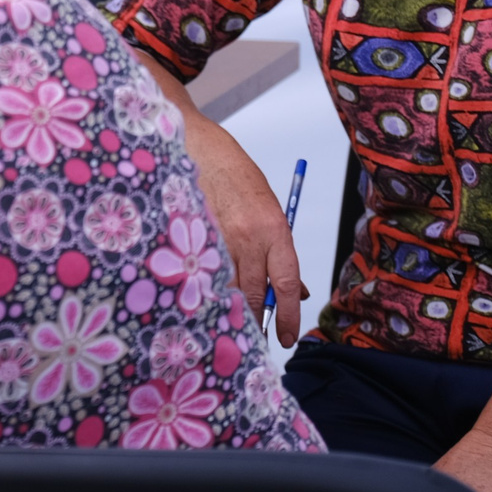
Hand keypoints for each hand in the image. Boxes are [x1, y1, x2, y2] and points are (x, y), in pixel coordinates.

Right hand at [183, 123, 307, 346]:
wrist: (201, 152)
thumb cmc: (240, 181)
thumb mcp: (270, 214)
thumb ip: (279, 252)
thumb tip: (295, 290)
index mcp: (274, 230)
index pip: (286, 283)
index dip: (289, 315)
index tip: (289, 338)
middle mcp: (248, 238)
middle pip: (256, 294)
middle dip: (259, 320)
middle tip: (261, 339)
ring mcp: (219, 240)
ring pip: (229, 289)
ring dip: (233, 307)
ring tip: (234, 320)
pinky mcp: (196, 241)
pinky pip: (206, 276)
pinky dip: (211, 289)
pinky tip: (210, 296)